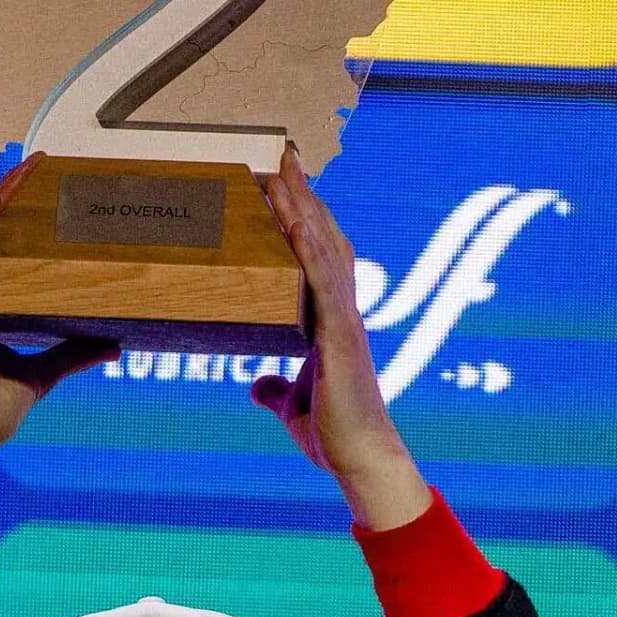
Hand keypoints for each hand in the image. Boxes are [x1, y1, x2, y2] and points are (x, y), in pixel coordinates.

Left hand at [251, 162, 431, 532]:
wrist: (360, 461)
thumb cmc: (332, 436)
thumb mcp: (292, 407)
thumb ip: (275, 390)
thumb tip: (256, 386)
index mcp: (329, 323)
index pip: (317, 258)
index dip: (304, 219)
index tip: (286, 185)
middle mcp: (341, 311)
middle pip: (323, 239)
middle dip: (303, 196)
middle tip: (283, 154)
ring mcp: (343, 319)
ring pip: (323, 249)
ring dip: (303, 207)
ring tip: (282, 169)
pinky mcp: (340, 335)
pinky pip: (322, 280)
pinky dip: (307, 246)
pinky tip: (293, 218)